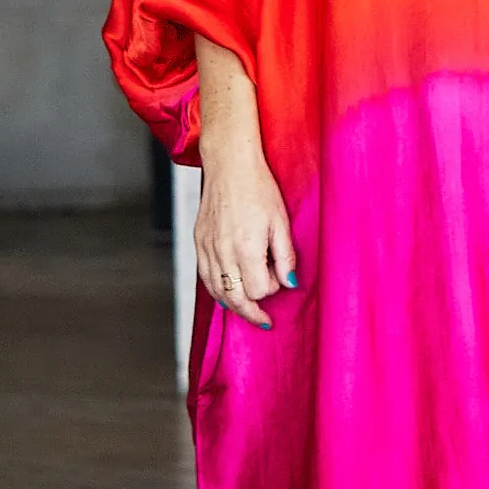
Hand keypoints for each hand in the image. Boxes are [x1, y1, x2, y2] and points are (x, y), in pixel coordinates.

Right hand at [195, 142, 296, 329]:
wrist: (230, 167)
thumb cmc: (260, 189)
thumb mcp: (281, 221)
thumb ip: (285, 256)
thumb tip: (290, 283)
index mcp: (246, 247)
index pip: (257, 290)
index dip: (270, 290)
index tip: (279, 278)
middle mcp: (222, 252)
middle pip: (234, 298)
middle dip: (250, 312)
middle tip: (263, 321)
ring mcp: (207, 249)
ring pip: (216, 292)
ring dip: (232, 304)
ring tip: (247, 309)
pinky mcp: (199, 243)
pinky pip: (205, 277)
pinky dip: (217, 289)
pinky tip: (228, 290)